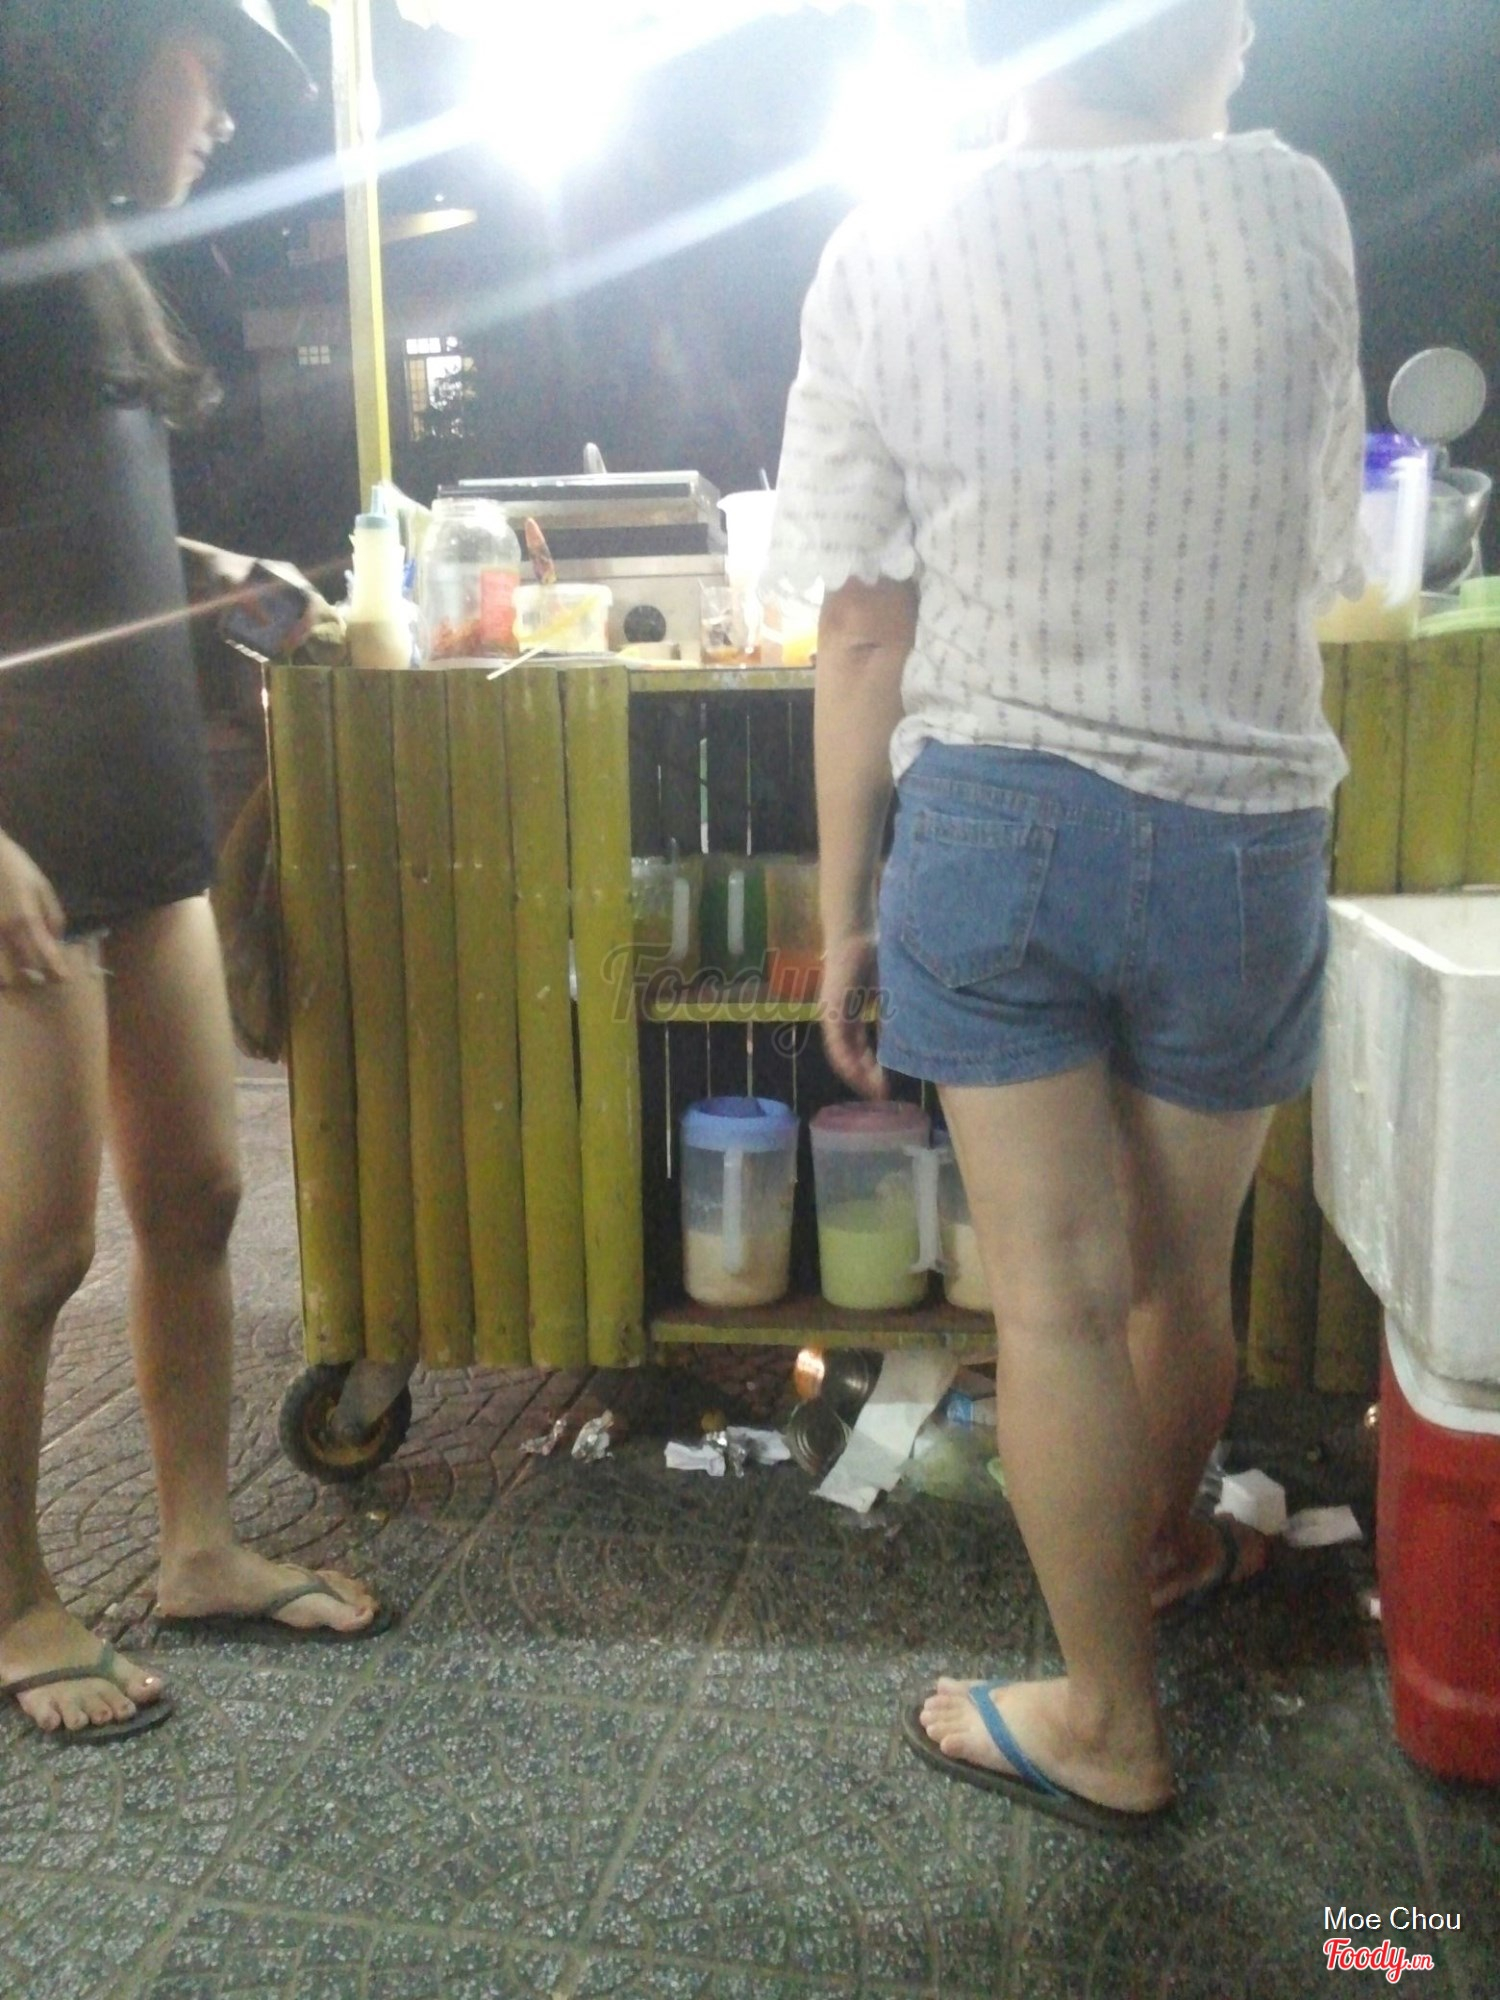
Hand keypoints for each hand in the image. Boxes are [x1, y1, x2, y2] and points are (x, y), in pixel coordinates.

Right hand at [0, 832, 68, 988]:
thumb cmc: (18, 869)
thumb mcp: (43, 888)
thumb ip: (52, 917)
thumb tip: (56, 940)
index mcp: (28, 920)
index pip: (46, 955)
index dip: (57, 969)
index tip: (64, 978)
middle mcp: (7, 931)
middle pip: (23, 968)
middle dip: (35, 975)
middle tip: (45, 974)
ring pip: (2, 969)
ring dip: (14, 973)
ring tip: (24, 969)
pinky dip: (1, 963)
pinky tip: (9, 958)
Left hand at [819, 932, 887, 1099]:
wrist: (858, 932)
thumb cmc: (878, 956)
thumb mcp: (893, 992)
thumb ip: (896, 1014)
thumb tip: (914, 1037)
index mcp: (850, 1015)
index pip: (861, 1050)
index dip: (873, 1069)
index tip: (888, 1086)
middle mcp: (838, 1020)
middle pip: (850, 1059)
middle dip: (867, 1079)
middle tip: (883, 1096)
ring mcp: (832, 1016)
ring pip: (842, 1056)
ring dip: (858, 1076)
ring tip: (876, 1091)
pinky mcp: (831, 1012)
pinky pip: (838, 1045)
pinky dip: (850, 1062)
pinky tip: (861, 1074)